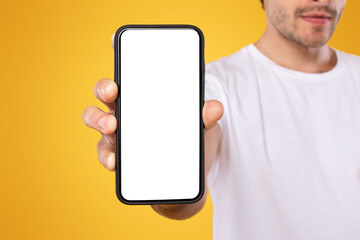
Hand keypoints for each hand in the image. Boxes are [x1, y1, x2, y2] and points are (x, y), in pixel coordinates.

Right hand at [82, 32, 223, 171]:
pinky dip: (107, 157)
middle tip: (113, 92)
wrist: (190, 168)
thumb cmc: (189, 134)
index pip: (128, 72)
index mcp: (142, 95)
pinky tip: (114, 161)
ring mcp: (120, 133)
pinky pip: (107, 155)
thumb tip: (215, 107)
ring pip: (97, 122)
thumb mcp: (199, 123)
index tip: (115, 41)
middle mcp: (126, 110)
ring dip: (99, 121)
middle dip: (104, 88)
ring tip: (112, 126)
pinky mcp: (121, 157)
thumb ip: (205, 115)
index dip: (120, 54)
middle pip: (104, 93)